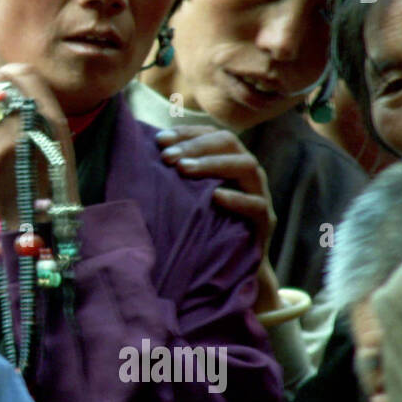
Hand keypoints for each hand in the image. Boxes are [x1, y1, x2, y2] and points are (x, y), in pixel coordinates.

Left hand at [0, 63, 79, 230]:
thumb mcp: (55, 135)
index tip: (2, 81)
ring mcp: (3, 141)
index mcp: (52, 118)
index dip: (7, 73)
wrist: (37, 217)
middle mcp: (28, 125)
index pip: (23, 73)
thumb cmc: (46, 172)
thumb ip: (34, 104)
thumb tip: (1, 77)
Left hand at [156, 125, 280, 314]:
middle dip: (196, 146)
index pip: (212, 134)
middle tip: (168, 157)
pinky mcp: (265, 221)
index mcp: (229, 161)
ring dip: (213, 164)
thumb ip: (175, 175)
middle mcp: (247, 173)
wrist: (231, 268)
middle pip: (229, 143)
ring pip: (247, 166)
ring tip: (184, 169)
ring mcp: (259, 194)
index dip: (187, 132)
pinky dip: (237, 199)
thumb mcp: (189, 197)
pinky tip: (215, 197)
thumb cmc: (204, 226)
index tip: (159, 139)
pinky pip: (256, 204)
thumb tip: (137, 153)